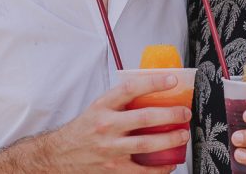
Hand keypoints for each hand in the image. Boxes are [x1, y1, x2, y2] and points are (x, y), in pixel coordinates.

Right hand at [0, 73, 190, 172]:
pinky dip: (159, 168)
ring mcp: (110, 148)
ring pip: (146, 144)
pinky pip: (141, 170)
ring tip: (183, 135)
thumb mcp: (98, 107)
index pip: (130, 89)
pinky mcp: (113, 168)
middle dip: (170, 115)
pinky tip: (170, 163)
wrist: (60, 154)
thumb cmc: (84, 128)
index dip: (153, 83)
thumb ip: (121, 100)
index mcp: (103, 106)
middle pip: (144, 118)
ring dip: (169, 139)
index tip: (172, 80)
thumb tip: (152, 88)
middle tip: (184, 113)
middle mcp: (106, 125)